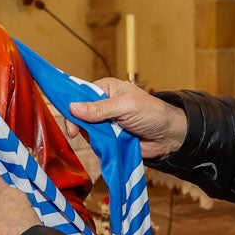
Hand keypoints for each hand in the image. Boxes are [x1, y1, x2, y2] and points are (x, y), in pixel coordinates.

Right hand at [68, 78, 186, 157]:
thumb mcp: (126, 106)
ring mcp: (105, 122)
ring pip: (86, 129)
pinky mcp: (108, 138)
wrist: (168, 136)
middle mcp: (102, 104)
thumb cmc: (152, 113)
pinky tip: (106, 145)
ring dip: (91, 135)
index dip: (71, 104)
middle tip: (76, 133)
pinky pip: (95, 142)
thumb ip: (100, 109)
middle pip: (79, 113)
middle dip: (79, 123)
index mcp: (106, 89)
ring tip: (103, 137)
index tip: (67, 116)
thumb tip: (73, 107)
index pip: (80, 93)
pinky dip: (98, 145)